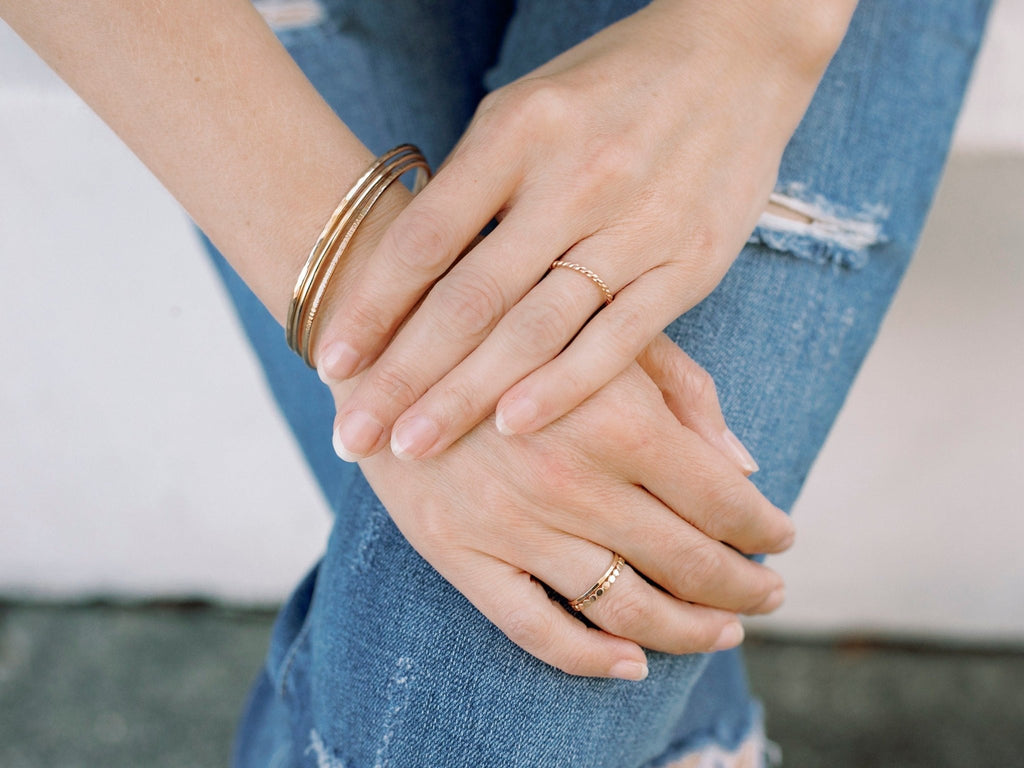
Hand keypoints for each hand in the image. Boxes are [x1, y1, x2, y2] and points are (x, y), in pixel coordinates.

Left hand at [317, 0, 851, 460]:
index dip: (370, 306)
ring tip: (412, 445)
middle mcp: (572, 180)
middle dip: (402, 375)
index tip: (329, 363)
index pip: (424, 237)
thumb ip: (474, 186)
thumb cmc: (612, 86)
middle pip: (469, 298)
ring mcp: (635, 225)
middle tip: (352, 435)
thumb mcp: (526, 110)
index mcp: (517, 133)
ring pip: (535, 328)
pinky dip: (564, 386)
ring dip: (466, 395)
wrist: (737, 52)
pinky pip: (619, 339)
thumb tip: (410, 271)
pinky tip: (513, 426)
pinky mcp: (688, 264)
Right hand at [334, 340, 792, 678]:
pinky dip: (593, 660)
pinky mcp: (460, 555)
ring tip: (724, 630)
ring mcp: (514, 526)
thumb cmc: (511, 322)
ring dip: (692, 629)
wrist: (386, 332)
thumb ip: (684, 393)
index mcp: (619, 420)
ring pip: (628, 610)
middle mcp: (574, 483)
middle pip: (690, 563)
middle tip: (770, 592)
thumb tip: (746, 465)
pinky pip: (537, 631)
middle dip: (746, 586)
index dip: (766, 527)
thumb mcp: (606, 330)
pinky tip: (634, 665)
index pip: (724, 501)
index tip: (783, 536)